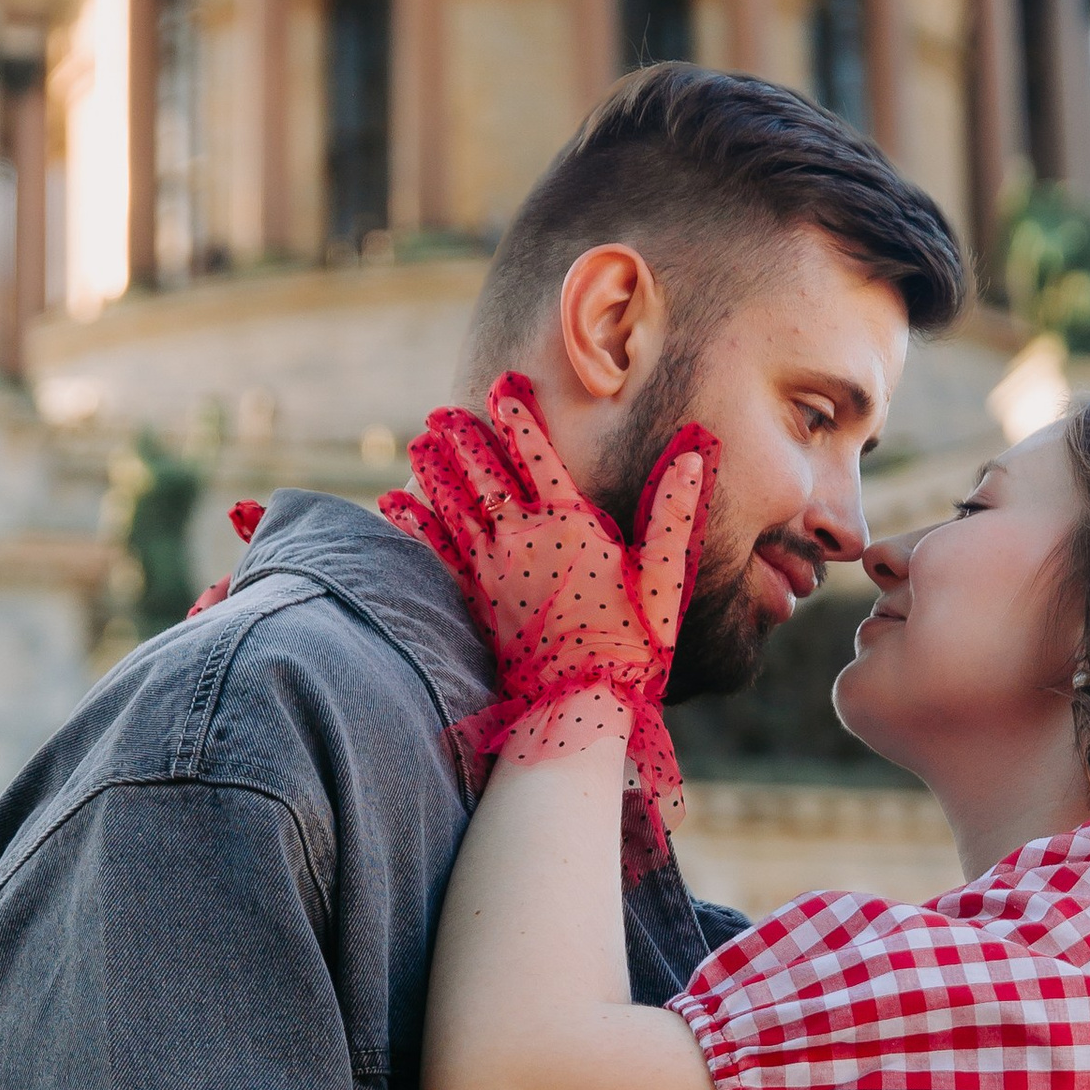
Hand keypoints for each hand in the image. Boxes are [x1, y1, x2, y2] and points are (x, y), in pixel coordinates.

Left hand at [381, 379, 716, 863]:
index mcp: (570, 525)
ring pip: (457, 505)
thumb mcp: (665, 575)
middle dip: (465, 440)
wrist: (579, 703)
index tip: (503, 387)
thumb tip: (697, 452)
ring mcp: (494, 570)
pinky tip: (392, 503)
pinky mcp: (476, 600)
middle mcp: (525, 539)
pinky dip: (413, 523)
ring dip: (437, 470)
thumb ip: (676, 511)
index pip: (540, 456)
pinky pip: (437, 552)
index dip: (520, 418)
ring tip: (420, 440)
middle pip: (487, 475)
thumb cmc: (632, 643)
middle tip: (443, 413)